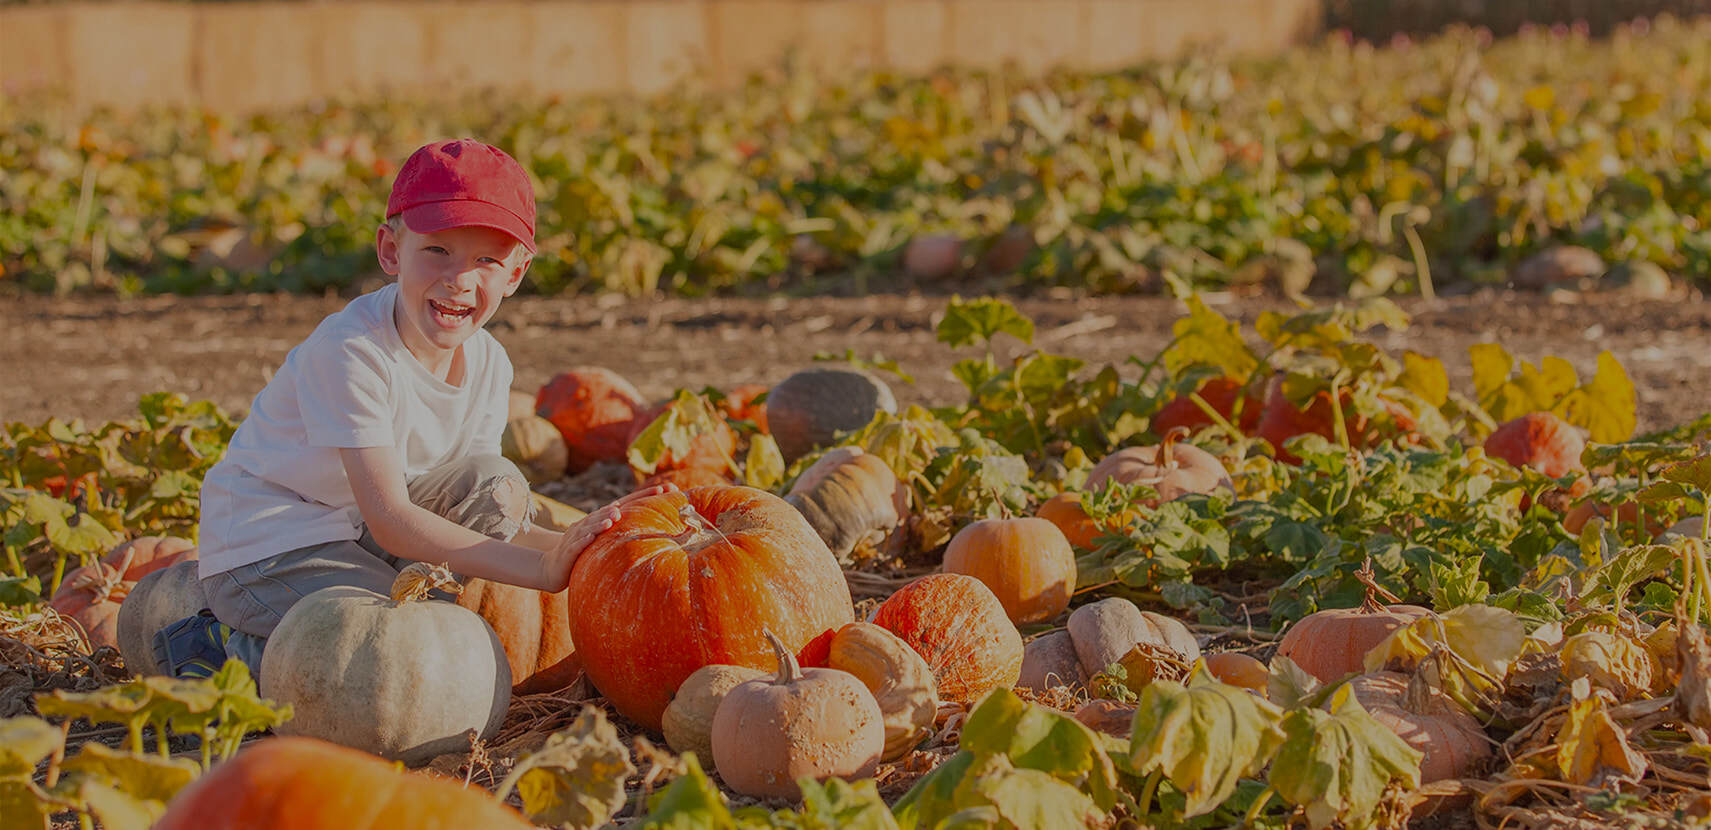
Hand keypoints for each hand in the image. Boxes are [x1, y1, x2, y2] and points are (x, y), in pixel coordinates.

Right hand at [543, 483, 677, 589]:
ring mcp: (579, 534)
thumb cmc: (584, 550)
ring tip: (615, 516)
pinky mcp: (569, 550)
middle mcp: (591, 522)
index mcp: (602, 519)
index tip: (668, 487)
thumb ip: (624, 532)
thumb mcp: (605, 540)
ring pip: (592, 525)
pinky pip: (576, 544)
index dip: (646, 495)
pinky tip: (590, 537)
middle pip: (612, 509)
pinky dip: (583, 539)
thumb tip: (655, 530)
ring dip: (603, 520)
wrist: (552, 565)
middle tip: (648, 495)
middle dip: (631, 503)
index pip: (628, 503)